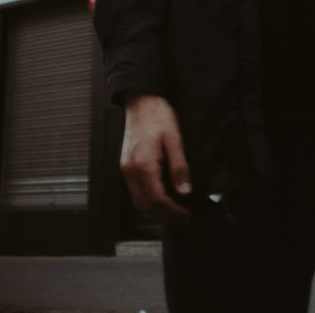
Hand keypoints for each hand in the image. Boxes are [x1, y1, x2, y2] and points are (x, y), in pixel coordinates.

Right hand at [120, 93, 192, 224]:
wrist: (141, 99)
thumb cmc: (158, 114)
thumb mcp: (174, 138)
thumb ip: (179, 167)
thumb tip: (185, 192)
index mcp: (143, 165)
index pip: (156, 201)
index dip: (173, 212)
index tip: (188, 215)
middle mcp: (130, 171)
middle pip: (144, 207)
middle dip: (164, 216)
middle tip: (184, 216)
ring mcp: (126, 168)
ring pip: (138, 201)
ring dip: (156, 210)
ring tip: (175, 208)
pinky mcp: (126, 165)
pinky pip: (135, 190)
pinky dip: (149, 198)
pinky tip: (163, 194)